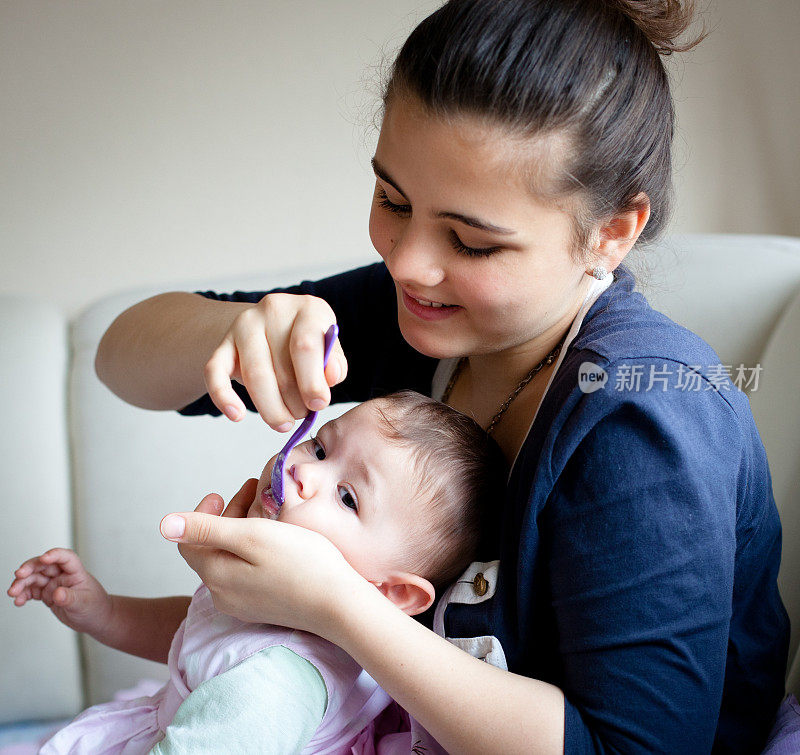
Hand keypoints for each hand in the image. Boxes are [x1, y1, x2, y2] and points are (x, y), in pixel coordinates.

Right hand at [7, 548, 112, 635]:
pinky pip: (32, 591)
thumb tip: (57, 593)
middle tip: (18, 575)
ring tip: (12, 592)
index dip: (55, 555)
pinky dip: (23, 594)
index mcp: (76, 572)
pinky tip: (18, 601)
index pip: (66, 558)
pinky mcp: (46, 593)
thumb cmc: (94, 607)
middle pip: (44, 566)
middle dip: (30, 568)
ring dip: (22, 583)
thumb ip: (70, 598)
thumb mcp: (84, 603)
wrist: (93, 618)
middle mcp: (63, 575)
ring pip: (34, 578)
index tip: (43, 558)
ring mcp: (54, 584)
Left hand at [161, 479, 366, 636]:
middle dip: (226, 517)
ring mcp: (244, 605)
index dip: (202, 514)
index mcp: (216, 575)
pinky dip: (253, 550)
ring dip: (241, 532)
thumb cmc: (302, 563)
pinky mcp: (265, 608)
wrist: (340, 604)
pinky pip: (246, 574)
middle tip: (252, 491)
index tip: (223, 493)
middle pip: (211, 550)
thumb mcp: (252, 536)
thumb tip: (164, 525)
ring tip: (265, 509)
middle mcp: (223, 595)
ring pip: (230, 560)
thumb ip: (207, 529)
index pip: (190, 542)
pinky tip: (274, 538)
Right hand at [203, 293, 347, 428]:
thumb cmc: (307, 345)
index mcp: (308, 308)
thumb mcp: (329, 349)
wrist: (274, 329)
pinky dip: (223, 397)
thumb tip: (331, 377)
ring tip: (282, 423)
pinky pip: (215, 372)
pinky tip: (236, 415)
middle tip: (300, 416)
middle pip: (280, 365)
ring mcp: (244, 324)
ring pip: (254, 374)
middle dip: (293, 401)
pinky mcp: (222, 344)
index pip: (306, 346)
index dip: (312, 381)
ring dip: (269, 407)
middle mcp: (274, 309)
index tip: (318, 404)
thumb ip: (335, 364)